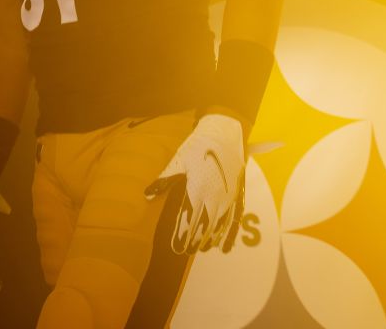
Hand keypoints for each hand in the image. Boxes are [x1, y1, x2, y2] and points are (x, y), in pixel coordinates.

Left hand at [144, 113, 246, 253]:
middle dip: (195, 241)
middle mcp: (214, 197)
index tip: (176, 247)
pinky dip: (230, 235)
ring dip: (210, 240)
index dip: (183, 236)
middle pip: (204, 227)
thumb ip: (164, 181)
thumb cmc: (197, 146)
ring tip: (201, 249)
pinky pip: (234, 220)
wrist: (225, 133)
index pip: (189, 220)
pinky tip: (225, 247)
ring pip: (219, 226)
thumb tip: (147, 195)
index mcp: (197, 190)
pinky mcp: (238, 195)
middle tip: (186, 252)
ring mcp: (228, 197)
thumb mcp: (178, 162)